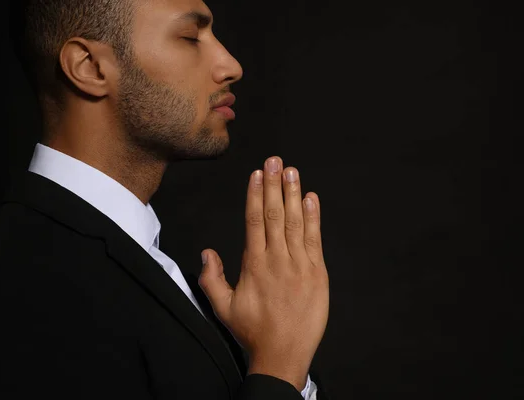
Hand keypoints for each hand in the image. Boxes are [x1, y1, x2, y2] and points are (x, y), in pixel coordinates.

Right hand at [199, 156, 328, 390]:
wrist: (284, 355)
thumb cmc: (253, 332)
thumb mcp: (223, 308)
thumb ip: (211, 278)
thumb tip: (206, 252)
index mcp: (254, 264)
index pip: (254, 220)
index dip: (256, 194)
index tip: (258, 174)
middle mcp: (277, 259)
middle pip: (275, 214)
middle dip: (275, 185)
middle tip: (276, 160)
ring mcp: (299, 265)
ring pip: (295, 222)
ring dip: (294, 194)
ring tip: (292, 171)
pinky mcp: (317, 273)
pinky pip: (314, 240)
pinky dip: (313, 218)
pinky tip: (311, 199)